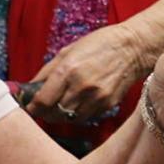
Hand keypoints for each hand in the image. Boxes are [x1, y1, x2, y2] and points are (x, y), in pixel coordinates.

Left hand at [27, 23, 144, 123]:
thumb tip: (29, 87)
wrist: (133, 47)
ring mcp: (96, 97)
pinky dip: (78, 113)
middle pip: (54, 113)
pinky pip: (86, 116)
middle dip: (45, 112)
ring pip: (70, 119)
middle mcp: (81, 86)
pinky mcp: (108, 104)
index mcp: (68, 70)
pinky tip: (78, 103)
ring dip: (61, 115)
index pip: (42, 101)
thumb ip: (47, 71)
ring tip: (60, 106)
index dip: (32, 107)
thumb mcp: (68, 51)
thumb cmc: (99, 44)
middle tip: (43, 107)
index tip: (30, 107)